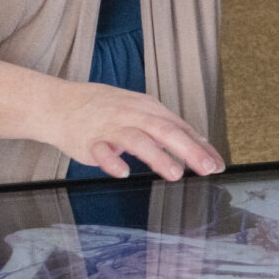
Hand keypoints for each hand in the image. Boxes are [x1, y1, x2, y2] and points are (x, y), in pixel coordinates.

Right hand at [43, 82, 222, 181]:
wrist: (61, 104)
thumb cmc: (104, 109)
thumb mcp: (140, 111)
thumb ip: (168, 128)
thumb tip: (201, 145)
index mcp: (147, 109)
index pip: (180, 127)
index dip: (201, 146)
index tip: (218, 165)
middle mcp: (132, 115)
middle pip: (164, 130)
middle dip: (188, 150)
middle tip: (206, 168)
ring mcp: (110, 128)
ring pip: (137, 140)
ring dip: (157, 157)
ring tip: (175, 173)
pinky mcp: (90, 141)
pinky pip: (101, 151)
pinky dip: (112, 161)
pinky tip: (123, 172)